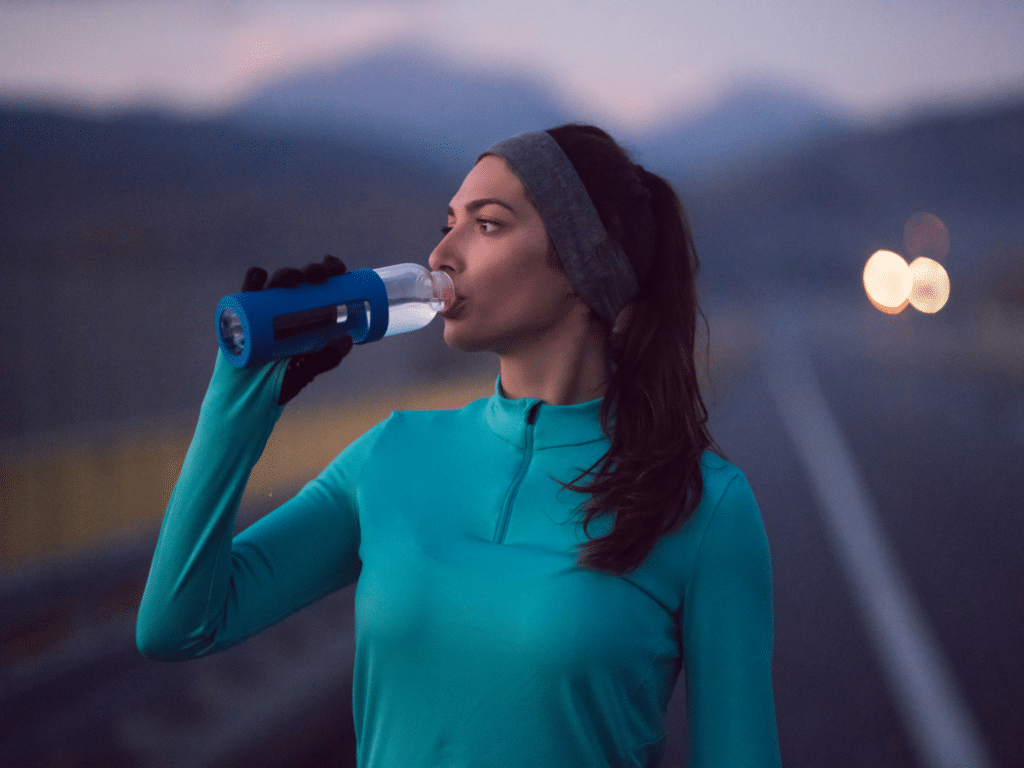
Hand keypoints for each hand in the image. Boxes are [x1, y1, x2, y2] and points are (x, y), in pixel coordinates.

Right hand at [241, 254, 353, 404]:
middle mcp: (286, 309)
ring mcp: (263, 311)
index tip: (339, 270)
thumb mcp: (306, 371)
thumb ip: (326, 358)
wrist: (246, 400)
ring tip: (294, 281)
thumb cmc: (278, 384)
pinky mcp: (241, 316)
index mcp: (307, 316)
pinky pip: (246, 293)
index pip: (322, 287)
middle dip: (312, 271)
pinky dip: (253, 281)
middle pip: (301, 281)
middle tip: (320, 276)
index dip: (331, 271)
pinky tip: (261, 277)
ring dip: (286, 275)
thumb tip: (347, 338)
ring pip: (275, 283)